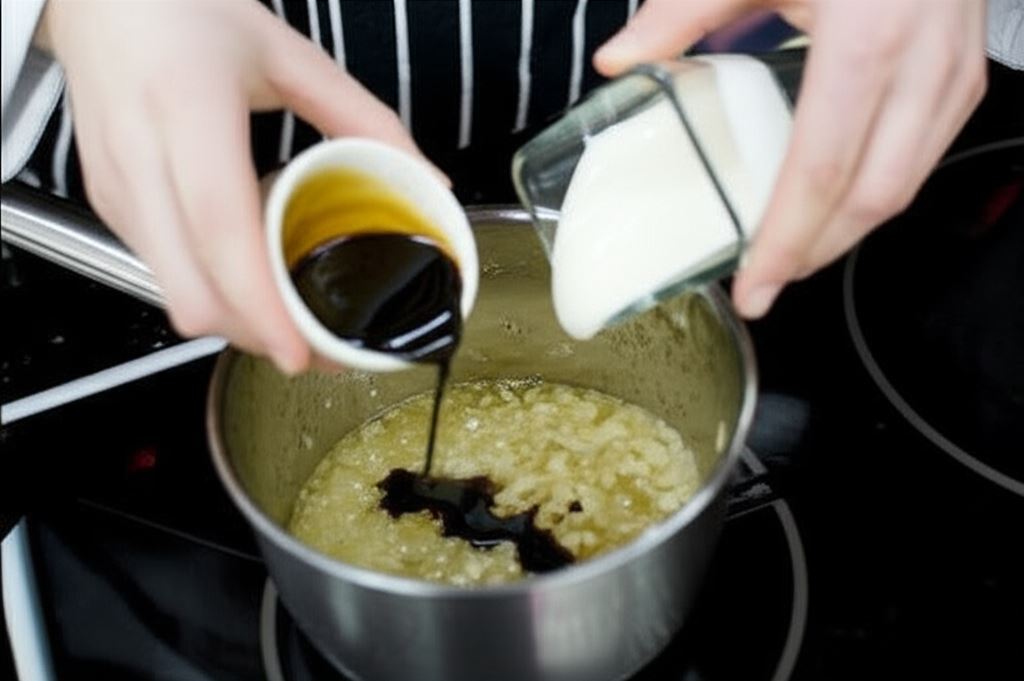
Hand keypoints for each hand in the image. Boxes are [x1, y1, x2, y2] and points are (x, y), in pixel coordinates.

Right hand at [39, 0, 429, 372]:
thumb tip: (428, 182)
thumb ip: (367, 120)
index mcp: (188, 108)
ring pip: (172, 294)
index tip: (299, 352)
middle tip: (319, 350)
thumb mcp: (289, 53)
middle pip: (192, 289)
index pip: (220, 228)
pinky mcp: (107, 204)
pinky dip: (209, 294)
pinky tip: (248, 281)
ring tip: (292, 322)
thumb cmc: (186, 12)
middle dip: (258, 336)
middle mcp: (140, 156)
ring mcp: (115, 187)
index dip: (260, 303)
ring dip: (234, 322)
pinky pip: (160, 275)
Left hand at [595, 0, 987, 317]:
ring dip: (844, 233)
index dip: (785, 243)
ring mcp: (954, 74)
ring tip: (790, 254)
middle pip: (871, 199)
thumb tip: (619, 61)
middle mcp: (924, 66)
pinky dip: (873, 195)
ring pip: (903, 188)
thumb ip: (684, 13)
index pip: (821, 171)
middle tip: (764, 286)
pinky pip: (923, 159)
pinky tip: (832, 204)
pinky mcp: (964, 77)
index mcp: (867, 39)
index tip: (753, 288)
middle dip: (814, 256)